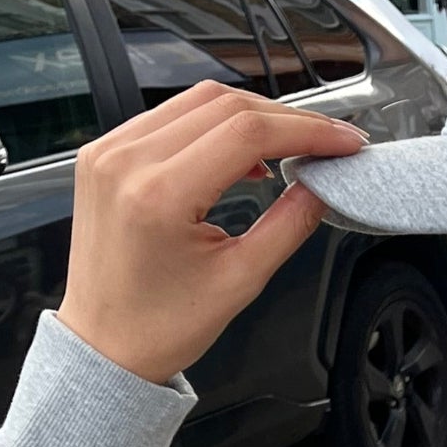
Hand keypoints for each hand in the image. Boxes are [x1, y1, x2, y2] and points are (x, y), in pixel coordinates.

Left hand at [56, 81, 364, 386]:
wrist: (104, 344)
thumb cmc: (161, 325)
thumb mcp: (240, 280)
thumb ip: (288, 225)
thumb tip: (321, 185)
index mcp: (159, 194)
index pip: (247, 132)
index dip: (306, 130)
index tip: (343, 141)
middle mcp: (127, 160)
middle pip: (224, 106)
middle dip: (285, 119)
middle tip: (326, 141)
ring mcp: (109, 150)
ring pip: (197, 102)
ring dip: (250, 117)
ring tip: (289, 146)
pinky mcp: (104, 152)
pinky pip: (168, 117)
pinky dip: (212, 125)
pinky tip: (239, 151)